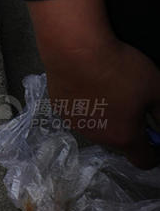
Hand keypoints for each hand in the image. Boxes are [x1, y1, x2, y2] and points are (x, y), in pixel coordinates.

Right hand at [28, 0, 159, 168]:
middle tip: (130, 104)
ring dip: (104, 116)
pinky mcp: (59, 107)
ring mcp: (76, 122)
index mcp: (125, 136)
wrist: (74, 49)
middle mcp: (98, 136)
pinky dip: (84, 103)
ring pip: (96, 126)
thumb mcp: (156, 88)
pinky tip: (87, 83)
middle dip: (127, 128)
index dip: (154, 152)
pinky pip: (78, 111)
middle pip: (118, 141)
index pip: (143, 160)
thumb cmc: (117, 68)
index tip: (154, 138)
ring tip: (106, 89)